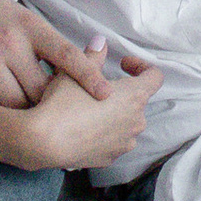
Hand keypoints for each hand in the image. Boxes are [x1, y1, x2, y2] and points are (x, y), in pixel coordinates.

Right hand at [0, 0, 107, 109]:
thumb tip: (82, 66)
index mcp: (30, 27)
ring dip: (26, 113)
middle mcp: (10, 43)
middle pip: (41, 88)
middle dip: (52, 104)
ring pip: (16, 101)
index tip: (105, 93)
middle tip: (59, 114)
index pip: (65, 54)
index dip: (87, 75)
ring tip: (32, 118)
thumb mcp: (25, 19)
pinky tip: (4, 113)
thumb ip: (49, 43)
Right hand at [9, 45, 159, 171]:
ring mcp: (125, 142)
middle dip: (121, 92)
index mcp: (134, 96)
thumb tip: (100, 43)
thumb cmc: (62, 104)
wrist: (44, 143)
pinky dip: (104, 133)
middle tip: (96, 86)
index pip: (155, 76)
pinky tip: (83, 128)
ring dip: (113, 114)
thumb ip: (94, 56)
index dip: (141, 66)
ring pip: (126, 122)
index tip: (122, 64)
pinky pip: (113, 140)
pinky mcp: (111, 158)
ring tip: (87, 108)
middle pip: (137, 100)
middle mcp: (136, 121)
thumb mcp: (75, 72)